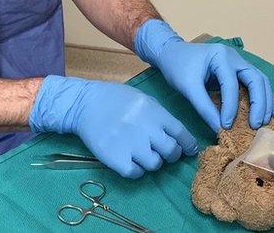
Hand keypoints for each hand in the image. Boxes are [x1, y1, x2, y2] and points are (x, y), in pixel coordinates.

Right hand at [29, 75, 197, 177]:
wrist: (84, 104)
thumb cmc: (115, 99)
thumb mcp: (143, 99)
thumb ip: (160, 116)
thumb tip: (178, 136)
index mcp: (155, 112)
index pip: (181, 134)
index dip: (188, 144)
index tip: (189, 150)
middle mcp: (146, 129)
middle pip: (171, 151)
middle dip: (172, 154)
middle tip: (165, 152)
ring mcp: (131, 145)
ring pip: (155, 164)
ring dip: (153, 161)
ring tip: (143, 154)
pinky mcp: (116, 159)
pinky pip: (136, 173)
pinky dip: (136, 170)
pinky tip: (131, 161)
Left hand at [135, 20, 273, 131]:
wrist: (171, 53)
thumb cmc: (178, 66)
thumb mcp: (187, 87)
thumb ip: (204, 108)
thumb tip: (219, 129)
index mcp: (221, 56)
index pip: (231, 84)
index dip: (230, 107)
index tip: (226, 126)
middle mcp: (234, 57)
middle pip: (256, 79)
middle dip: (259, 103)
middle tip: (257, 125)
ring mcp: (238, 62)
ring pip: (260, 80)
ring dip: (265, 101)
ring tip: (266, 121)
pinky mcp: (238, 70)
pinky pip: (255, 83)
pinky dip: (262, 97)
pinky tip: (267, 112)